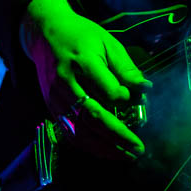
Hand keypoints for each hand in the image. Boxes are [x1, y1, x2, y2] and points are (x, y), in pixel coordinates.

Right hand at [20, 0, 151, 159]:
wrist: (45, 34)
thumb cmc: (83, 36)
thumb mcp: (108, 43)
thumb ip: (126, 67)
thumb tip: (145, 89)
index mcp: (84, 61)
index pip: (107, 90)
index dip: (124, 99)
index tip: (137, 99)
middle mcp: (67, 83)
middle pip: (93, 116)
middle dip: (118, 136)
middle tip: (138, 148)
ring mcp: (56, 98)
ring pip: (80, 130)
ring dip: (104, 147)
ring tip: (126, 155)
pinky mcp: (51, 107)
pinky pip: (69, 132)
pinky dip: (88, 145)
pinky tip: (105, 151)